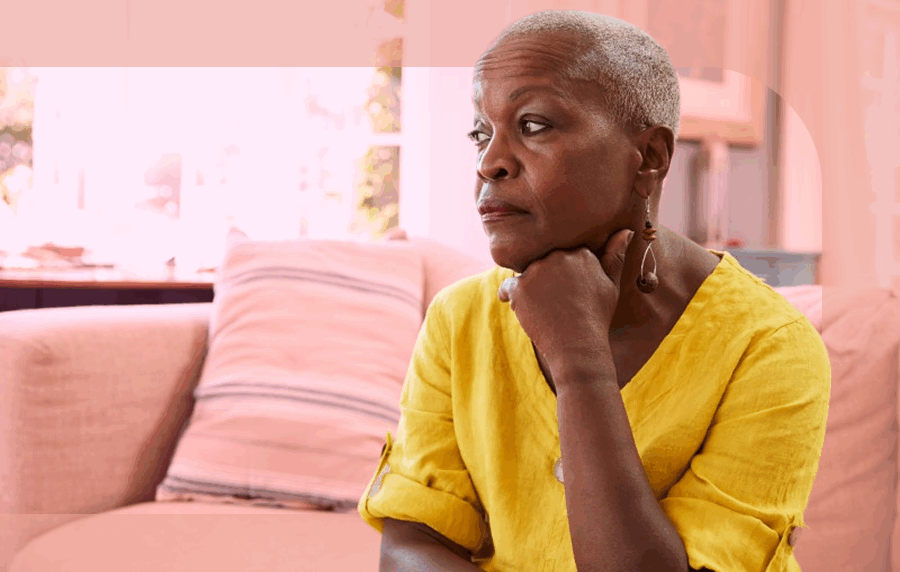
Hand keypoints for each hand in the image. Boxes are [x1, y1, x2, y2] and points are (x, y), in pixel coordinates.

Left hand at [497, 229, 634, 372]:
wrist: (578, 346)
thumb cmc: (597, 317)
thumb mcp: (611, 285)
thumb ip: (614, 256)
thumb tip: (626, 230)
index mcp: (580, 252)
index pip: (560, 253)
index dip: (561, 273)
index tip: (567, 291)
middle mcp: (557, 256)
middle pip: (541, 261)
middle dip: (544, 278)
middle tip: (555, 302)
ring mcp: (537, 271)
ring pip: (524, 274)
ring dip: (528, 288)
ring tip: (544, 309)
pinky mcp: (520, 288)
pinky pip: (507, 288)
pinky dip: (511, 297)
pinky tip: (525, 310)